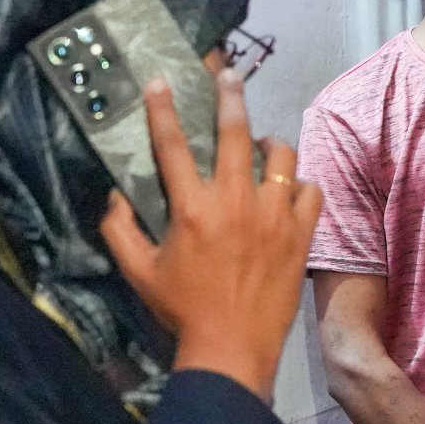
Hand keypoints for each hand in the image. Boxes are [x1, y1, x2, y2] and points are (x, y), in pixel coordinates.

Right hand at [101, 71, 321, 403]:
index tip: (160, 82)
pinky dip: (300, 183)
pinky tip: (288, 187)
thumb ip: (119, 228)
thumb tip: (114, 195)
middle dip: (229, 95)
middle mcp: (234, 202)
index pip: (172, 145)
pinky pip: (310, 190)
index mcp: (191, 208)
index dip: (163, 109)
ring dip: (269, 143)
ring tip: (260, 146)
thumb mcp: (138, 271)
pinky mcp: (300, 234)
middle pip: (234, 131)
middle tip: (227, 75)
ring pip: (280, 155)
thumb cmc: (182, 311)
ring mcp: (274, 216)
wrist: (232, 348)